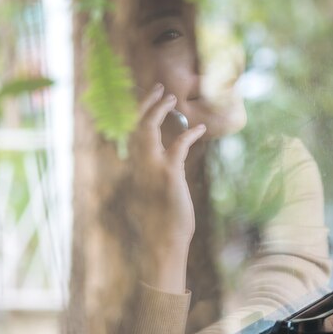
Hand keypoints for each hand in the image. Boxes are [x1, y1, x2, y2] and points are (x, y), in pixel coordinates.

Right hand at [127, 84, 205, 290]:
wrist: (161, 244)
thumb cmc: (160, 224)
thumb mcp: (153, 198)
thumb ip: (153, 179)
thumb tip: (160, 170)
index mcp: (133, 170)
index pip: (132, 135)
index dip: (140, 116)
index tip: (149, 104)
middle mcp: (137, 166)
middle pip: (136, 125)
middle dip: (147, 104)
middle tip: (160, 89)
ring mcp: (151, 169)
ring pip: (148, 128)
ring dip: (160, 110)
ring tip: (172, 98)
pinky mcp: (169, 175)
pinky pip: (178, 146)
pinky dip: (189, 134)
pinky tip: (200, 128)